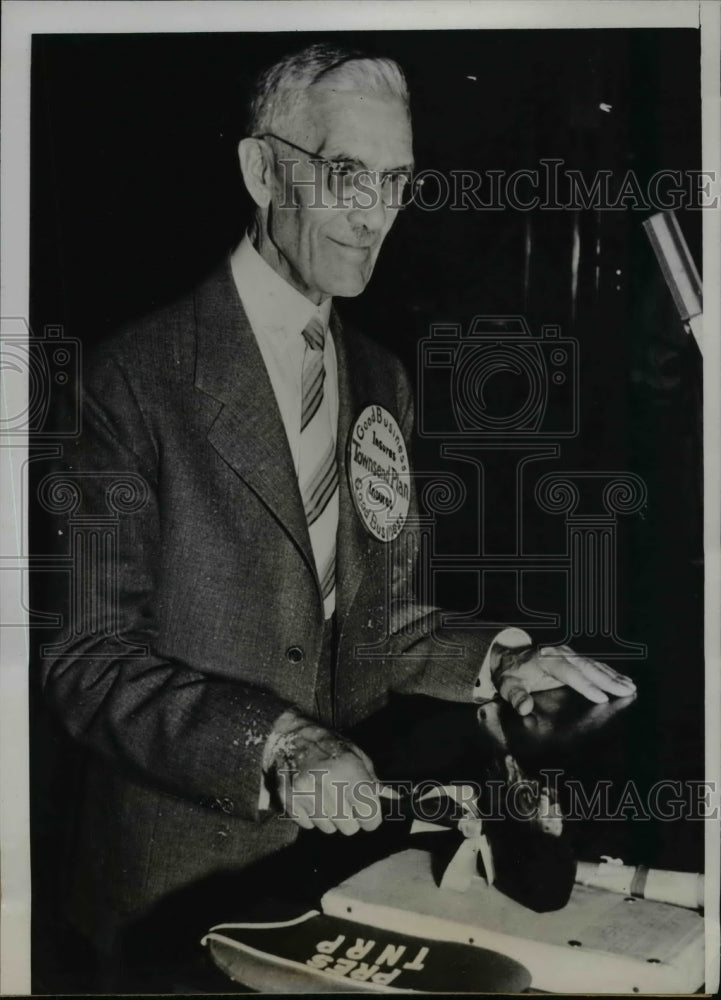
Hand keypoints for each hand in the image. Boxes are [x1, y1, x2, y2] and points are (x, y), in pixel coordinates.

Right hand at [263, 710, 382, 834]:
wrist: (289, 735)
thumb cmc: (328, 744)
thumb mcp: (356, 755)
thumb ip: (372, 779)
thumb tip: (393, 798)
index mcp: (347, 769)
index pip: (368, 812)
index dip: (372, 818)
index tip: (369, 815)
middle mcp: (326, 782)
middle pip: (349, 827)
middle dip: (352, 820)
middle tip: (347, 805)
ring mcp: (304, 792)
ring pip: (328, 828)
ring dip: (331, 819)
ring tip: (327, 798)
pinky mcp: (288, 800)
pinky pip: (308, 825)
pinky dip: (312, 817)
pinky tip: (312, 799)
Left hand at [492, 643, 635, 715]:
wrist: (510, 657)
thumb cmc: (511, 673)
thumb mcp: (507, 686)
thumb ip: (516, 697)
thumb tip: (524, 708)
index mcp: (546, 659)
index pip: (568, 672)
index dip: (585, 685)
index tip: (602, 697)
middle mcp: (561, 654)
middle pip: (587, 667)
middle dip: (608, 681)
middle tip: (626, 692)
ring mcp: (569, 654)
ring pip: (595, 666)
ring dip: (614, 677)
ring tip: (631, 688)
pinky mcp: (574, 658)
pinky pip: (595, 666)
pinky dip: (610, 673)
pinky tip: (623, 680)